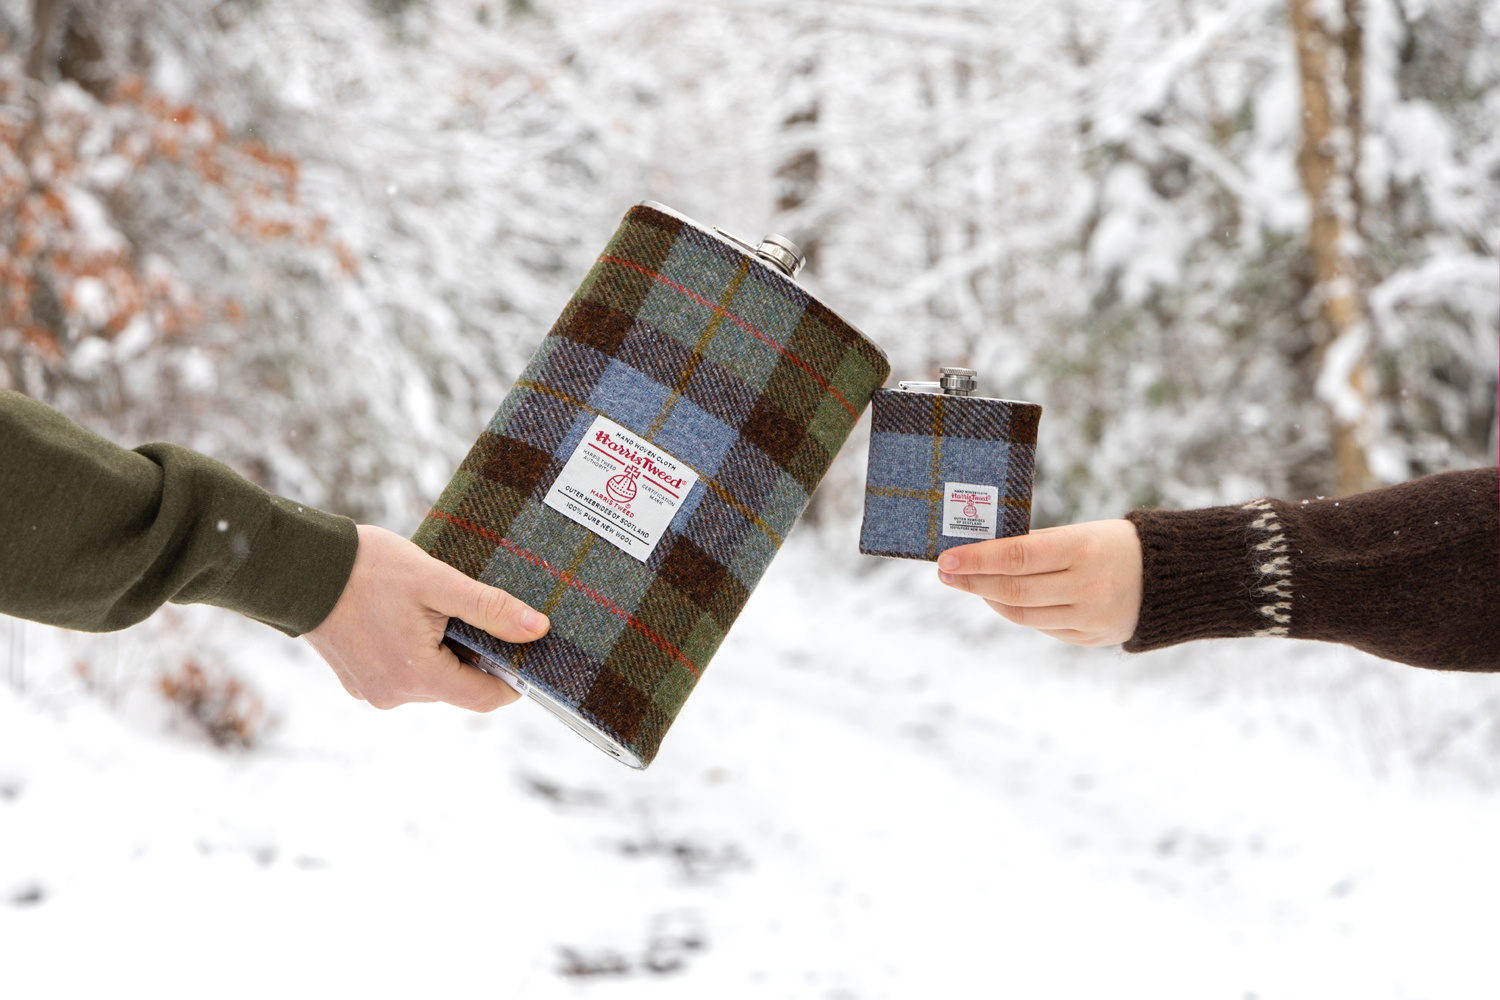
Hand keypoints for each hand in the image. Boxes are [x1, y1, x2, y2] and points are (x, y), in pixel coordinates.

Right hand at [305, 524, 548, 710]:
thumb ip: (489, 609)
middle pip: (458, 688)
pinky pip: (403, 675)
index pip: (485, 698)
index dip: (512, 677)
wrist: (301, 565)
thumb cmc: (370, 569)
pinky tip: (407, 618)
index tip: (525, 648)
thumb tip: (538, 630)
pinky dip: (416, 652)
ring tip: (433, 610)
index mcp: (418, 677)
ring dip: (443, 652)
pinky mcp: (357, 680)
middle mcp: (394, 695)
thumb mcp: (438, 582)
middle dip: (474, 655)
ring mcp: (372, 691)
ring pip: (431, 681)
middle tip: (474, 611)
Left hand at [936, 520, 1142, 646]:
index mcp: (1083, 550)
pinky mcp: (1091, 638)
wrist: (1171, 577)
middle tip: (946, 572)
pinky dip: (1018, 613)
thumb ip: (1036, 545)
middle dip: (973, 581)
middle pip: (1014, 590)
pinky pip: (1043, 627)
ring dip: (990, 599)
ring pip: (1024, 615)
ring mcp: (1090, 617)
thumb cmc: (1116, 545)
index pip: (1017, 556)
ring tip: (970, 583)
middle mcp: (1087, 586)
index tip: (946, 558)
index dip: (977, 559)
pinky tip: (1003, 599)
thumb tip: (982, 552)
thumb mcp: (1082, 533)